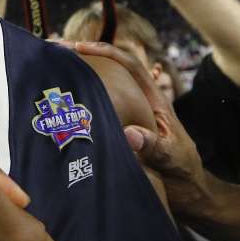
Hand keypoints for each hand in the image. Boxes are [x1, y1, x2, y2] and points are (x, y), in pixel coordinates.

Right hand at [68, 41, 209, 213]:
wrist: (189, 193)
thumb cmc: (184, 172)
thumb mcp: (171, 159)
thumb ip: (153, 146)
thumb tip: (129, 133)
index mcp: (154, 101)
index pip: (131, 66)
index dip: (107, 53)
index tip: (80, 48)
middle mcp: (140, 105)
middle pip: (112, 73)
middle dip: (85, 61)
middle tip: (55, 55)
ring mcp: (130, 118)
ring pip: (103, 93)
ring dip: (80, 83)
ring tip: (50, 76)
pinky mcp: (122, 133)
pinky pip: (99, 115)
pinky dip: (81, 109)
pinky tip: (60, 112)